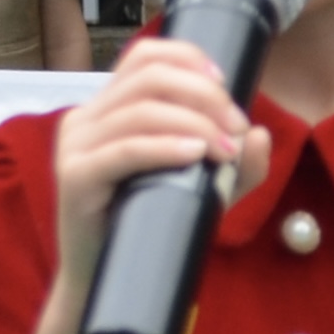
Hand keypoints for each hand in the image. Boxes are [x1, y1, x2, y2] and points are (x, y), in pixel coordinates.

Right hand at [48, 34, 257, 278]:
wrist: (108, 277)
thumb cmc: (153, 222)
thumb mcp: (206, 189)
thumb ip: (238, 165)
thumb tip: (259, 134)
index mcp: (110, 107)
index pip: (144, 56)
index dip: (189, 58)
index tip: (228, 85)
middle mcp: (87, 118)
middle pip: (149, 78)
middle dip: (204, 96)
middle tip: (236, 128)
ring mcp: (75, 145)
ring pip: (140, 111)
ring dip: (194, 123)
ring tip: (225, 150)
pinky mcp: (74, 177)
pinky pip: (123, 150)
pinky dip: (164, 147)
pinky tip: (194, 155)